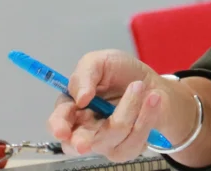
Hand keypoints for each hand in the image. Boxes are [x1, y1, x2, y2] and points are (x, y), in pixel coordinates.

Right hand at [47, 50, 189, 161]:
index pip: (58, 122)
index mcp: (73, 108)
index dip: (58, 126)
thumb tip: (79, 98)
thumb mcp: (101, 62)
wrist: (152, 84)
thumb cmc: (122, 73)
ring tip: (139, 86)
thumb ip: (85, 73)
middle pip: (76, 144)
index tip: (62, 129)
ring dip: (129, 108)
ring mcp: (106, 142)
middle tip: (84, 143)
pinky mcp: (127, 148)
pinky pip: (134, 140)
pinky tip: (152, 99)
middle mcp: (85, 129)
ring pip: (111, 136)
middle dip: (81, 142)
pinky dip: (146, 116)